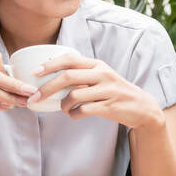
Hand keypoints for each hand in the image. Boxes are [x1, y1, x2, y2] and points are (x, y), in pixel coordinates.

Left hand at [27, 54, 163, 130]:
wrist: (141, 107)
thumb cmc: (113, 92)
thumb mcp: (100, 78)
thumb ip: (81, 76)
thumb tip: (51, 79)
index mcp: (96, 65)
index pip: (69, 59)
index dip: (49, 64)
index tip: (34, 72)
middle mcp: (102, 74)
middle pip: (68, 76)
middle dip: (48, 87)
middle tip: (36, 97)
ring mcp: (107, 90)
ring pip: (74, 95)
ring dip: (63, 105)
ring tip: (64, 110)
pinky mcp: (110, 107)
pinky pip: (84, 110)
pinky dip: (74, 115)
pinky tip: (74, 116)